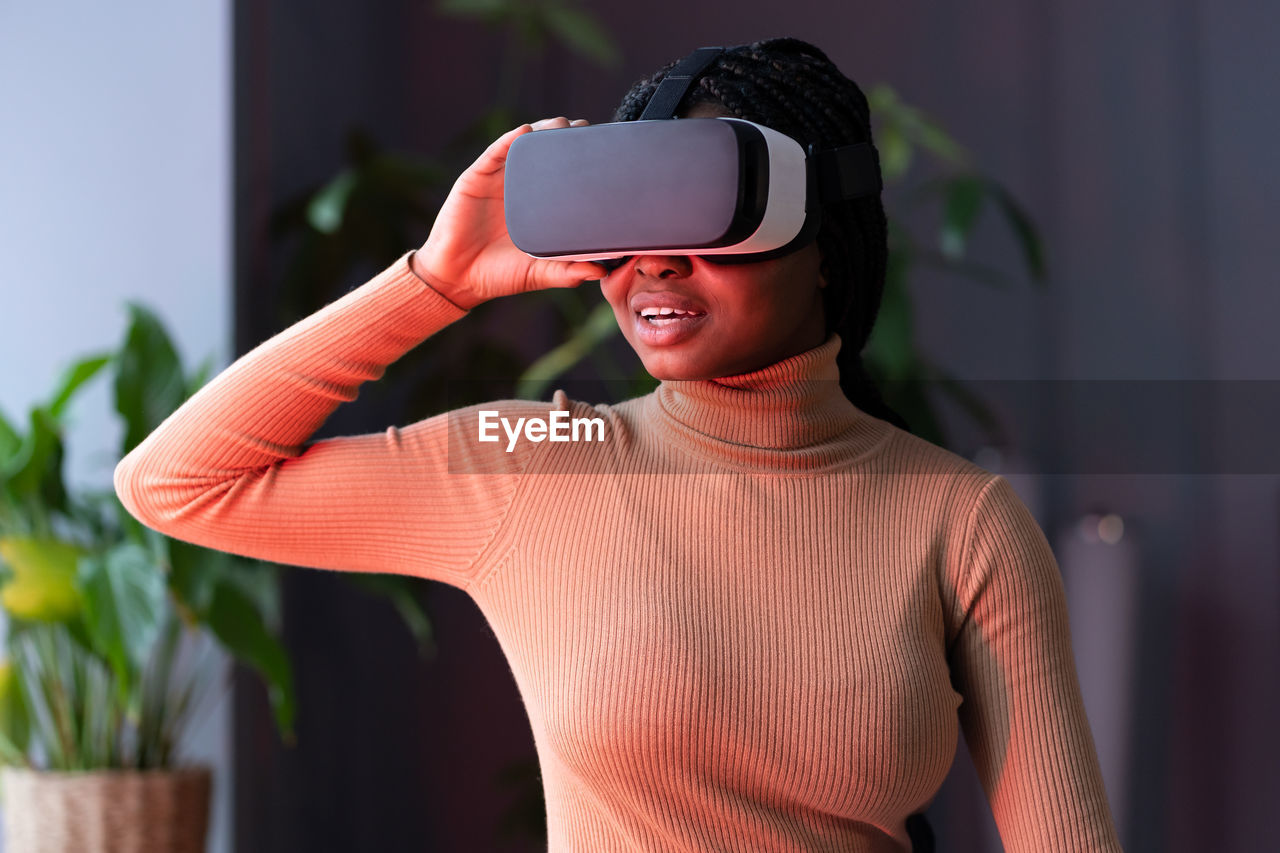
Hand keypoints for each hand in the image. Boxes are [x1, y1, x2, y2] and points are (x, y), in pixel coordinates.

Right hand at [412, 117, 604, 309]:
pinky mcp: (477, 177)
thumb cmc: (499, 275)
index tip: (604, 148)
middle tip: (586, 130)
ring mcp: (499, 180)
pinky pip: (495, 153)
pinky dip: (510, 141)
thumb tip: (599, 272)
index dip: (581, 160)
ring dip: (543, 131)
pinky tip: (526, 132)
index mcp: (539, 206)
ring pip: (524, 146)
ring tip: (562, 125)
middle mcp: (521, 187)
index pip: (564, 176)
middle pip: (546, 153)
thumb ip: (567, 272)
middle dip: (566, 138)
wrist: (458, 277)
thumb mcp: (539, 274)